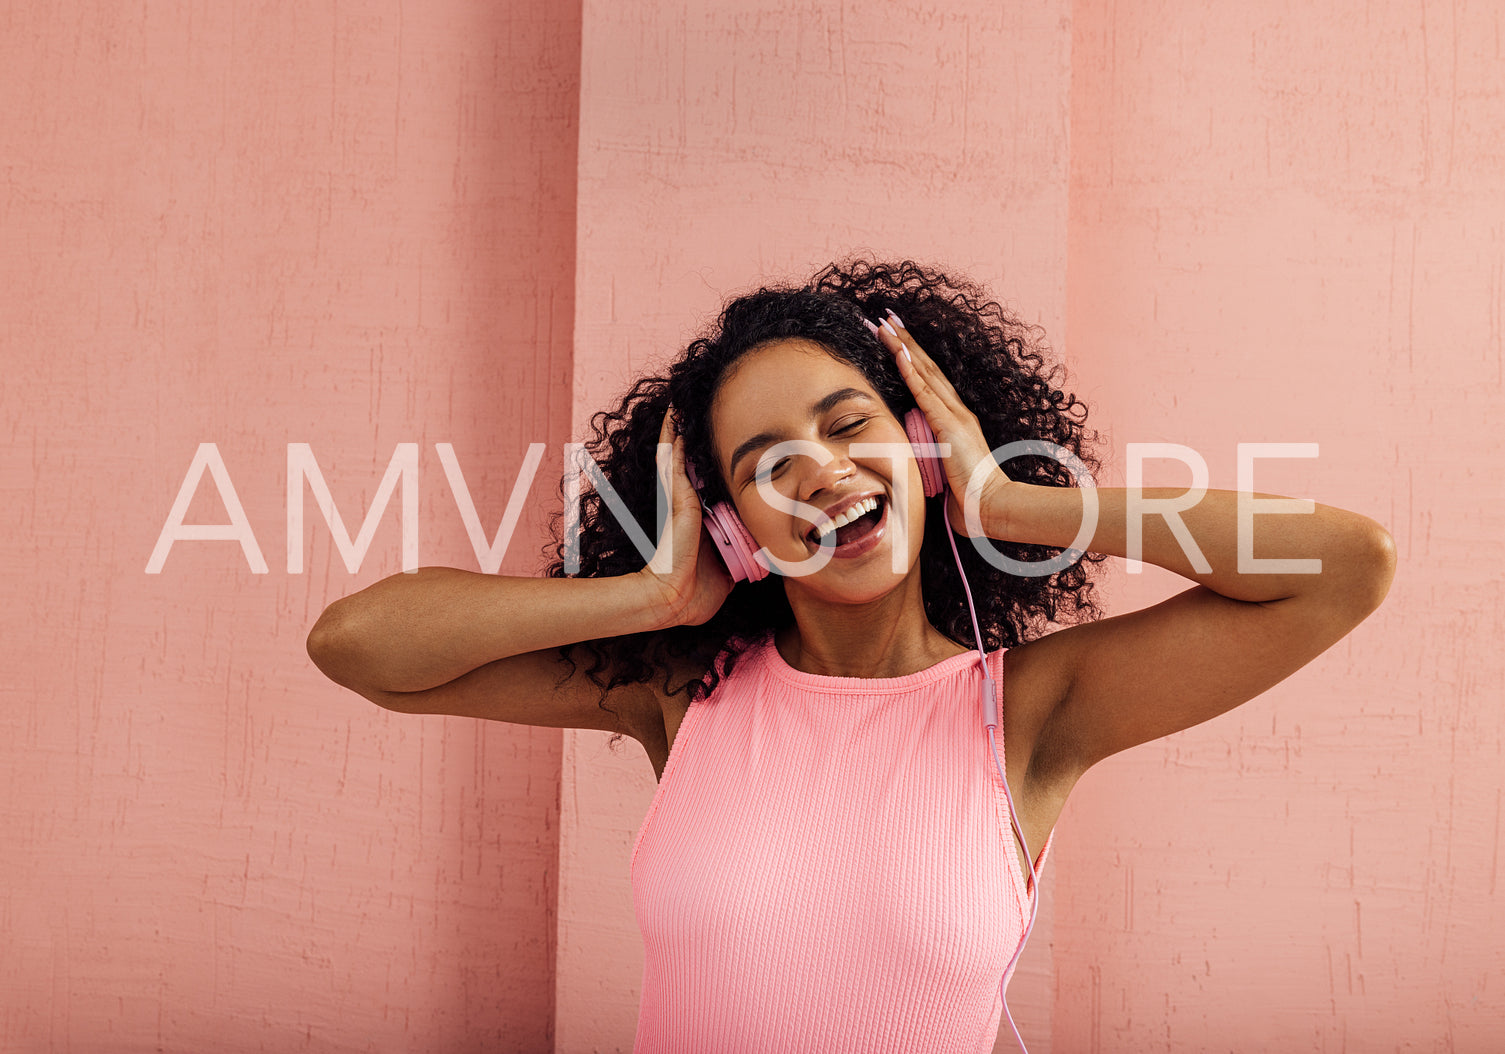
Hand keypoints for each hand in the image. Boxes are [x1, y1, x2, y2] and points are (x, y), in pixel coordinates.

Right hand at [635, 403, 735, 627]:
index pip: (707, 484)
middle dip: (693, 439)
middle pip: (689, 463)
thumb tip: (761, 553)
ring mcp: (679, 498)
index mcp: (700, 519)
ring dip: (680, 429)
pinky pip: (673, 459)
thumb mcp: (729, 567)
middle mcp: (686, 504)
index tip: (723, 445)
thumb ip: (741, 554)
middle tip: (695, 412)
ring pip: (678, 454)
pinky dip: (674, 436)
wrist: (675, 599)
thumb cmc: (698, 590)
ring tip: (682, 403)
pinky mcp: (676, 497)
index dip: (712, 465)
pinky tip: (676, 414)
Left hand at [871, 310, 1015, 535]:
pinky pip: (926, 394)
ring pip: (925, 373)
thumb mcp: (944, 471)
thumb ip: (931, 457)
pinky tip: (899, 354)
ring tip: (885, 325)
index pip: (929, 380)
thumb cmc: (970, 497)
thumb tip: (914, 457)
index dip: (911, 357)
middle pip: (926, 368)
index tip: (894, 337)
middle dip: (905, 341)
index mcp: (955, 420)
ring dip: (903, 348)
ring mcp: (955, 416)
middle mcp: (957, 411)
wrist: (992, 507)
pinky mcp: (951, 427)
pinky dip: (912, 373)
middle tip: (885, 318)